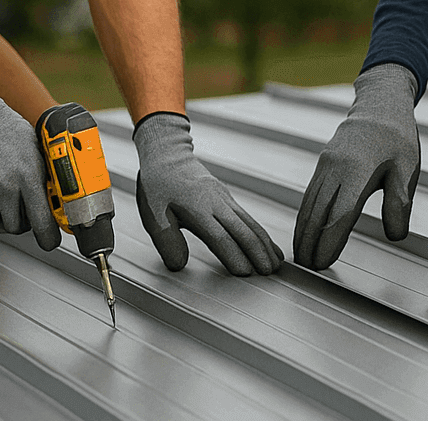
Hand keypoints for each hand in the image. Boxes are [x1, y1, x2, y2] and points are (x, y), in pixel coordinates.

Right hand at [0, 72, 60, 251]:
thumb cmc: (4, 128)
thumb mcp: (33, 148)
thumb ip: (42, 173)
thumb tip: (55, 195)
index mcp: (28, 175)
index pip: (41, 220)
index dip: (48, 237)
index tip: (49, 241)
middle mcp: (6, 187)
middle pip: (18, 228)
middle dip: (23, 224)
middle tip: (23, 211)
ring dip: (3, 222)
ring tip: (6, 206)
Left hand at [133, 112, 282, 274]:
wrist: (167, 155)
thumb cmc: (158, 185)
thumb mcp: (153, 215)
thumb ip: (167, 241)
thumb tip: (179, 265)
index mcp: (197, 208)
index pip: (219, 237)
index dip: (233, 256)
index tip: (244, 273)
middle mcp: (216, 202)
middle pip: (242, 230)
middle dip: (258, 252)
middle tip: (269, 273)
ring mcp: (224, 198)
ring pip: (250, 223)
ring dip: (264, 243)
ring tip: (275, 263)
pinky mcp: (227, 198)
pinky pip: (248, 217)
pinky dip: (260, 232)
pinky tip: (267, 244)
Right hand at [294, 63, 419, 269]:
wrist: (379, 104)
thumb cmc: (397, 137)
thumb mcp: (407, 168)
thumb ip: (399, 202)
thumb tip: (395, 234)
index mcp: (357, 171)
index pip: (340, 213)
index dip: (329, 240)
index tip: (323, 263)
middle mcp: (335, 169)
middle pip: (317, 212)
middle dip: (310, 242)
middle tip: (308, 270)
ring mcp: (325, 166)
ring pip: (308, 204)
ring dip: (302, 231)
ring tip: (301, 257)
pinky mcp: (323, 164)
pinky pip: (309, 194)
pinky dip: (304, 215)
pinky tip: (303, 230)